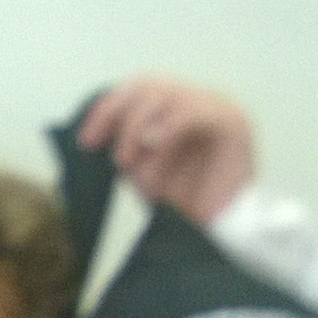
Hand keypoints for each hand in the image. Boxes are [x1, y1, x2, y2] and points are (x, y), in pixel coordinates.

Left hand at [76, 77, 258, 223]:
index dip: (108, 107)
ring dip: (136, 129)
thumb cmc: (184, 205)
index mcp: (180, 107)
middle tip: (96, 144)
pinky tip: (151, 152)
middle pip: (149, 85)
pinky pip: (190, 114)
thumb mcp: (141, 169)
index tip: (86, 138)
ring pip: (166, 96)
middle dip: (115, 113)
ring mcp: (218, 107)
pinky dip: (164, 132)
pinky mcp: (231, 122)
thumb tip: (94, 131)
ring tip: (125, 164)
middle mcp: (200, 101)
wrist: (219, 233)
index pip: (139, 89)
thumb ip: (124, 145)